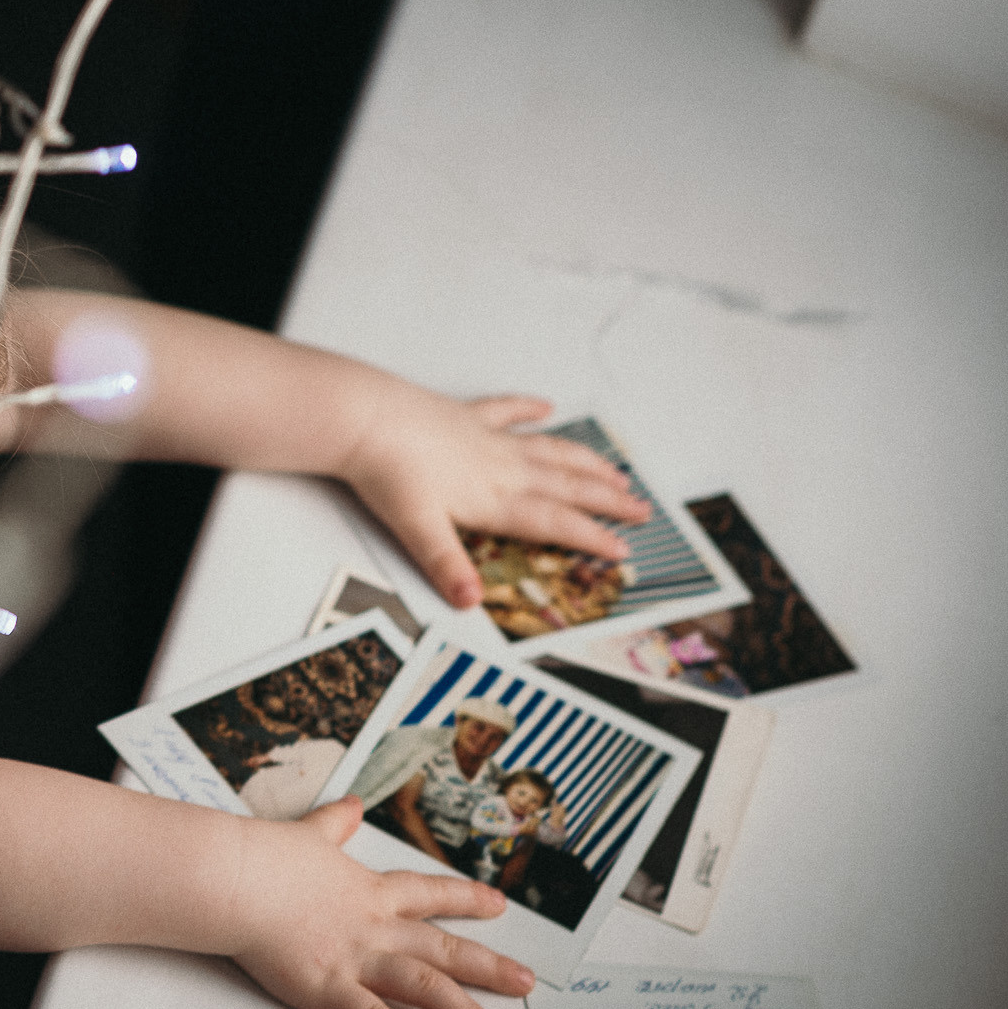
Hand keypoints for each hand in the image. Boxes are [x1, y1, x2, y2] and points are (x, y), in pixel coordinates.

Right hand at [227, 797, 531, 1008]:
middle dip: (489, 966)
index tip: (498, 905)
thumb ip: (334, 823)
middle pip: (444, 948)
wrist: (238, 878)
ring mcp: (356, 959)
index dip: (467, 899)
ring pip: (423, 985)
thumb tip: (349, 805)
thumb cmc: (266, 857)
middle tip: (525, 981)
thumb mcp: (309, 833)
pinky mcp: (330, 987)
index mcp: (370, 890)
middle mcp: (374, 926)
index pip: (430, 894)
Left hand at [336, 391, 648, 607]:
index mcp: (494, 498)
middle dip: (607, 500)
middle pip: (566, 485)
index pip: (554, 522)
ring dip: (585, 461)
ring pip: (549, 450)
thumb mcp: (417, 529)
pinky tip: (546, 406)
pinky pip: (506, 410)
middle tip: (644, 509)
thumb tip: (469, 602)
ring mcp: (485, 437)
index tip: (625, 549)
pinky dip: (528, 408)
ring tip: (615, 470)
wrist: (363, 418)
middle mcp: (500, 466)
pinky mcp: (464, 415)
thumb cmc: (387, 472)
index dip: (592, 536)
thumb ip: (447, 566)